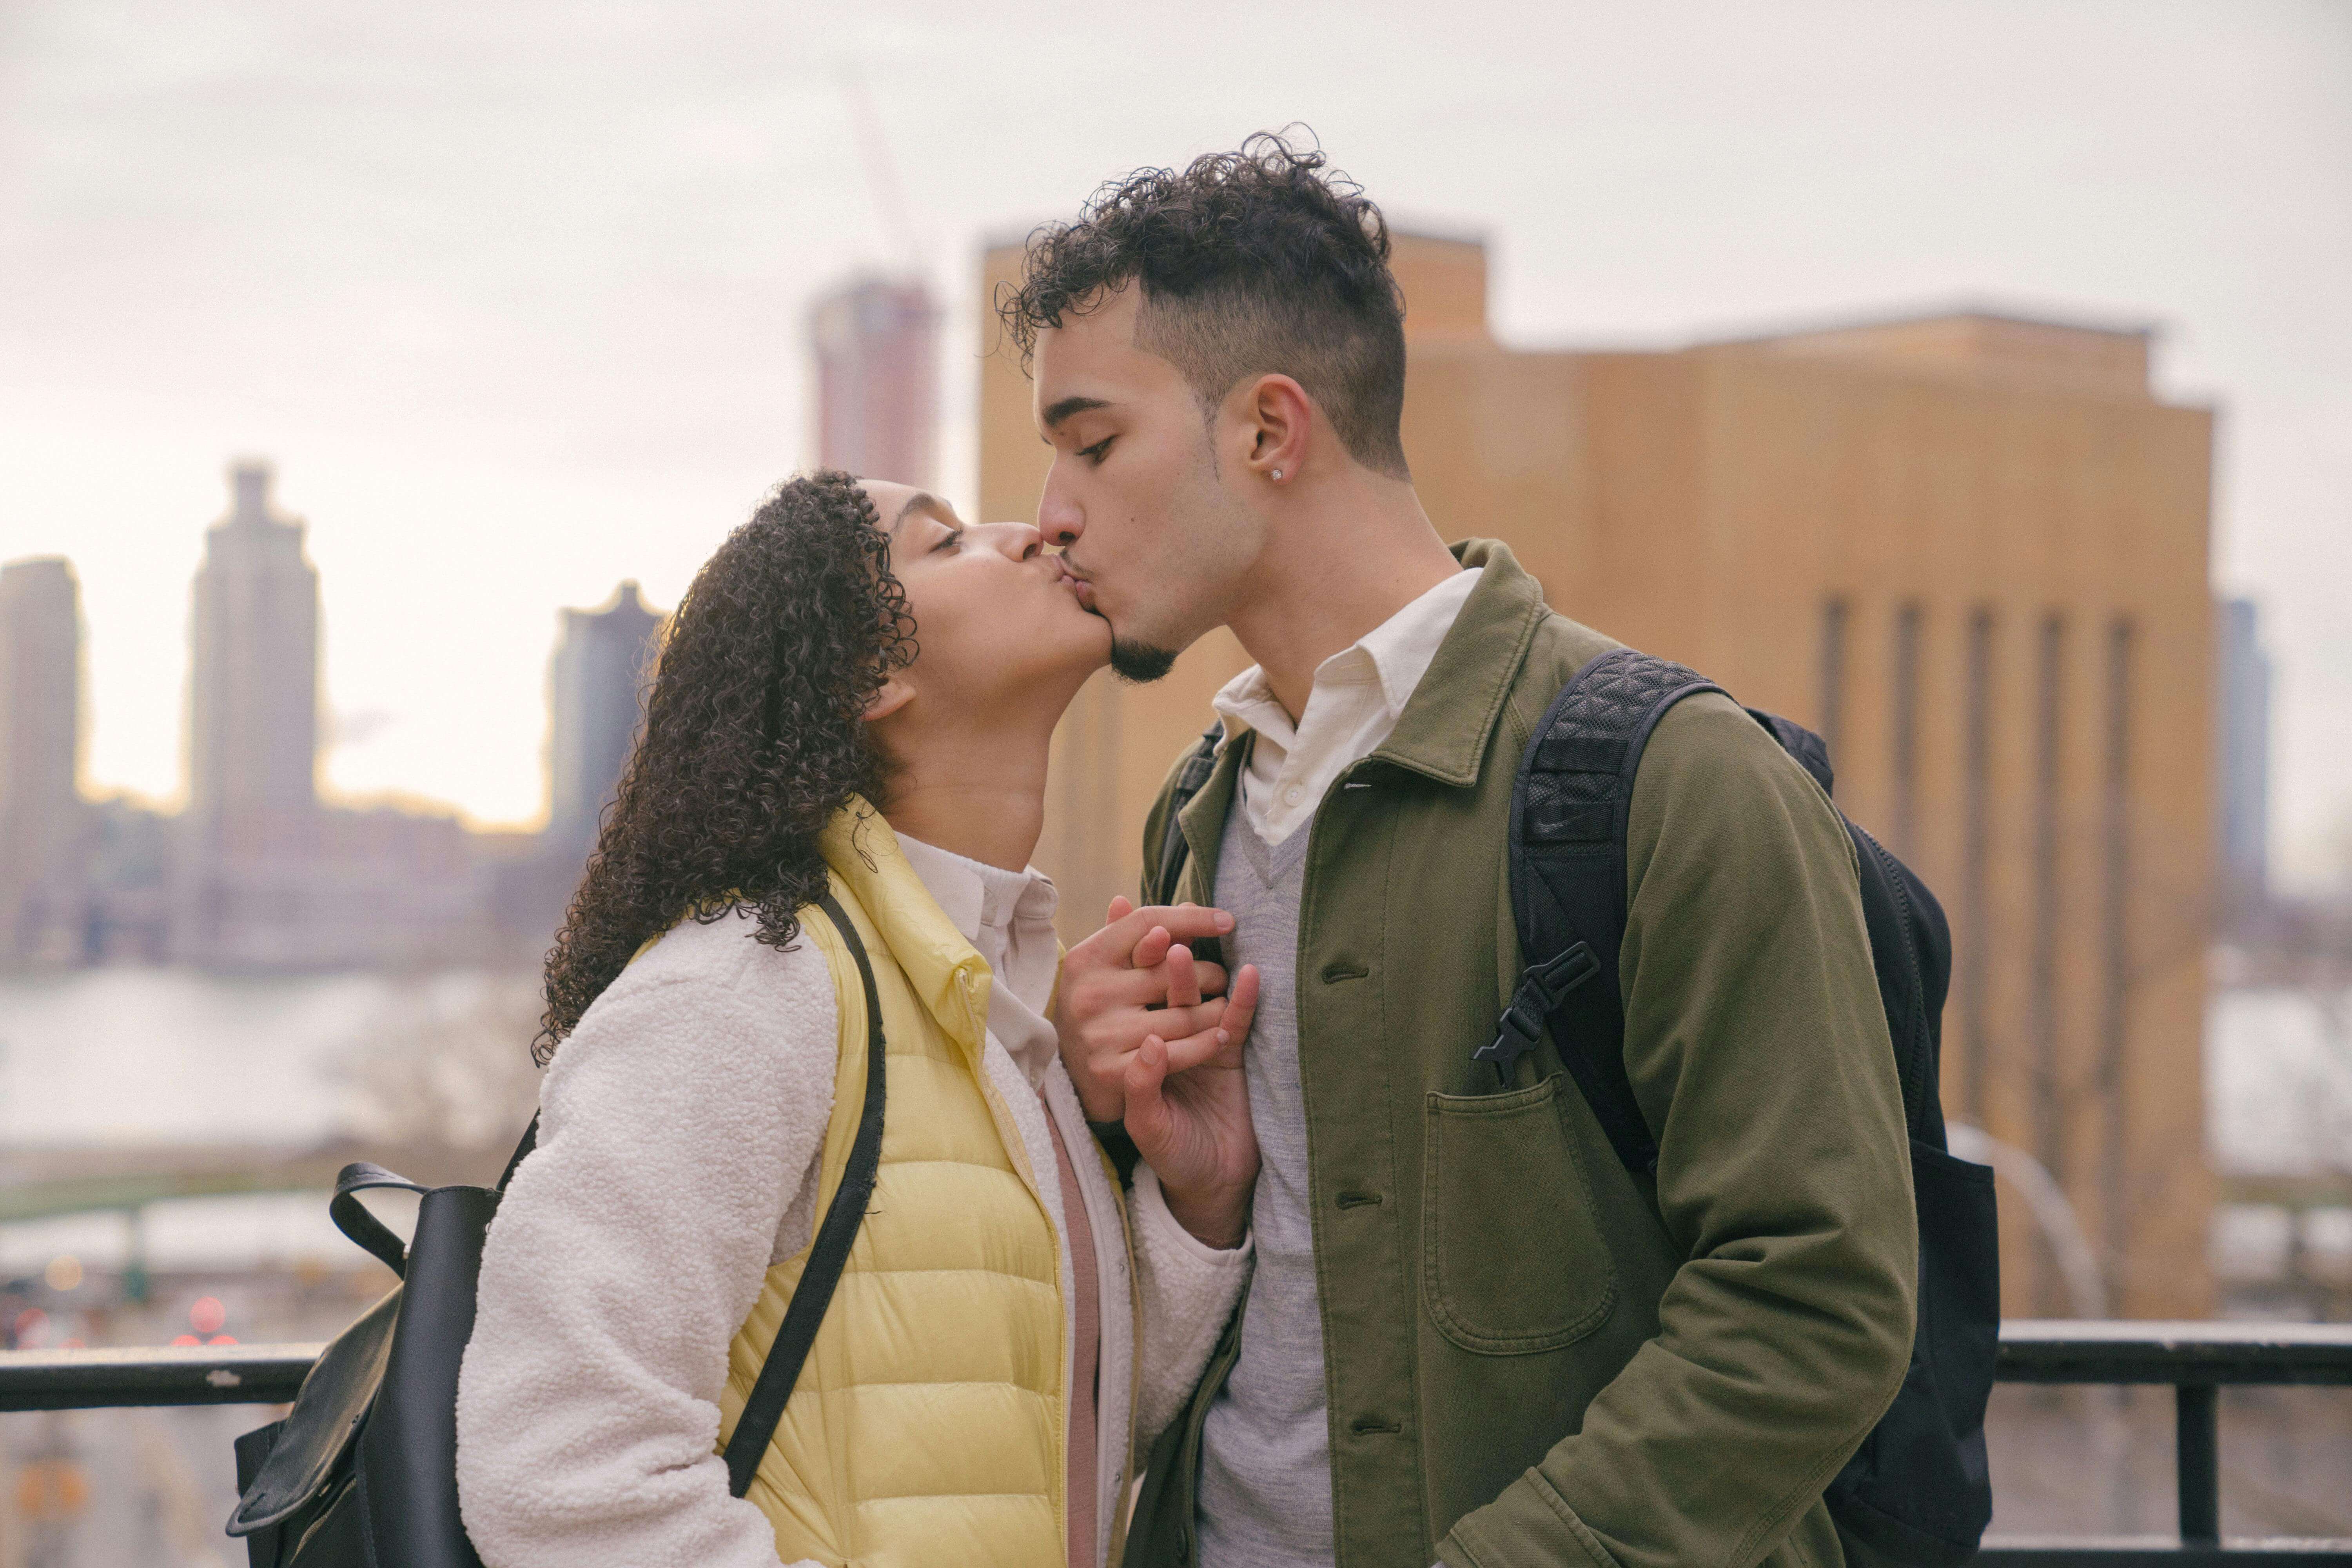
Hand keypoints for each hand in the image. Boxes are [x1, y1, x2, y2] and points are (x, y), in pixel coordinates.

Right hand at [1055, 896, 1238, 1121]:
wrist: (1067, 1074)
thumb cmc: (1098, 1006)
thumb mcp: (1105, 967)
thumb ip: (1135, 935)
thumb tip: (1174, 901)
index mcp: (1087, 958)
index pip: (1147, 923)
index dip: (1192, 918)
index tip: (1228, 920)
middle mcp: (1090, 992)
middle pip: (1171, 970)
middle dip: (1209, 972)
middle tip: (1223, 977)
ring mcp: (1100, 1033)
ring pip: (1181, 1016)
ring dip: (1213, 1011)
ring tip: (1224, 1005)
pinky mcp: (1113, 1071)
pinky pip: (1176, 1054)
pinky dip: (1204, 1044)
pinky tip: (1220, 1036)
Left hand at [1125, 962, 1260, 1248]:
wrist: (1213, 1177)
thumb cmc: (1172, 1153)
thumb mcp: (1148, 1126)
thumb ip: (1143, 1087)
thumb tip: (1150, 1045)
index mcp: (1138, 1050)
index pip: (1132, 1003)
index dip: (1134, 975)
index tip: (1132, 950)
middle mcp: (1167, 1036)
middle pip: (1164, 991)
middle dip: (1164, 962)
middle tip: (1163, 934)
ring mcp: (1201, 1038)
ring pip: (1199, 999)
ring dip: (1196, 974)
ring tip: (1188, 951)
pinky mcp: (1234, 1051)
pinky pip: (1239, 1020)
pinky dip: (1244, 999)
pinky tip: (1251, 976)